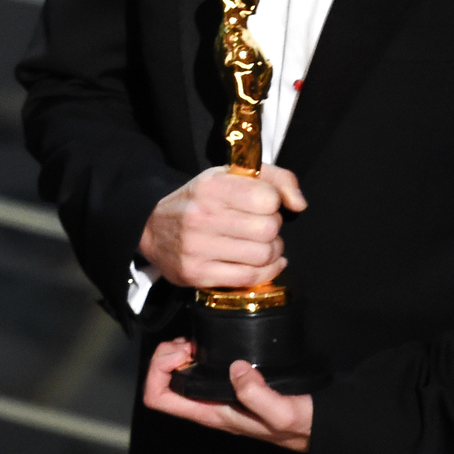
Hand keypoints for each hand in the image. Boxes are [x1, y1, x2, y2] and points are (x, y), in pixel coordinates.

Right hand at [137, 164, 303, 288]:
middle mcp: (201, 215)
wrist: (153, 229)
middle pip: (268, 229)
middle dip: (273, 229)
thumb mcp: (231, 176)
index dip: (273, 202)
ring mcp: (197, 247)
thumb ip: (275, 179)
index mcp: (211, 185)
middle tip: (261, 227)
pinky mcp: (198, 274)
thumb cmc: (201, 201)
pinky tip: (264, 263)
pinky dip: (266, 271)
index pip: (267, 197)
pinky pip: (250, 277)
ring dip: (271, 251)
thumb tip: (299, 204)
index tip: (263, 204)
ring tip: (261, 244)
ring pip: (262, 255)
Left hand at [141, 337, 312, 450]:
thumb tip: (236, 368)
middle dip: (168, 355)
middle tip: (193, 342)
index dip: (160, 371)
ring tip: (201, 340)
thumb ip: (258, 395)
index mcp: (211, 414)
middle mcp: (208, 405)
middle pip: (163, 382)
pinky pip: (199, 367)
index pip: (158, 399)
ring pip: (178, 373)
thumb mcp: (282, 413)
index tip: (185, 353)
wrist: (319, 426)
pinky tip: (215, 342)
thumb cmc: (301, 424)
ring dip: (181, 351)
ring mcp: (217, 394)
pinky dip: (198, 351)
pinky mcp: (229, 384)